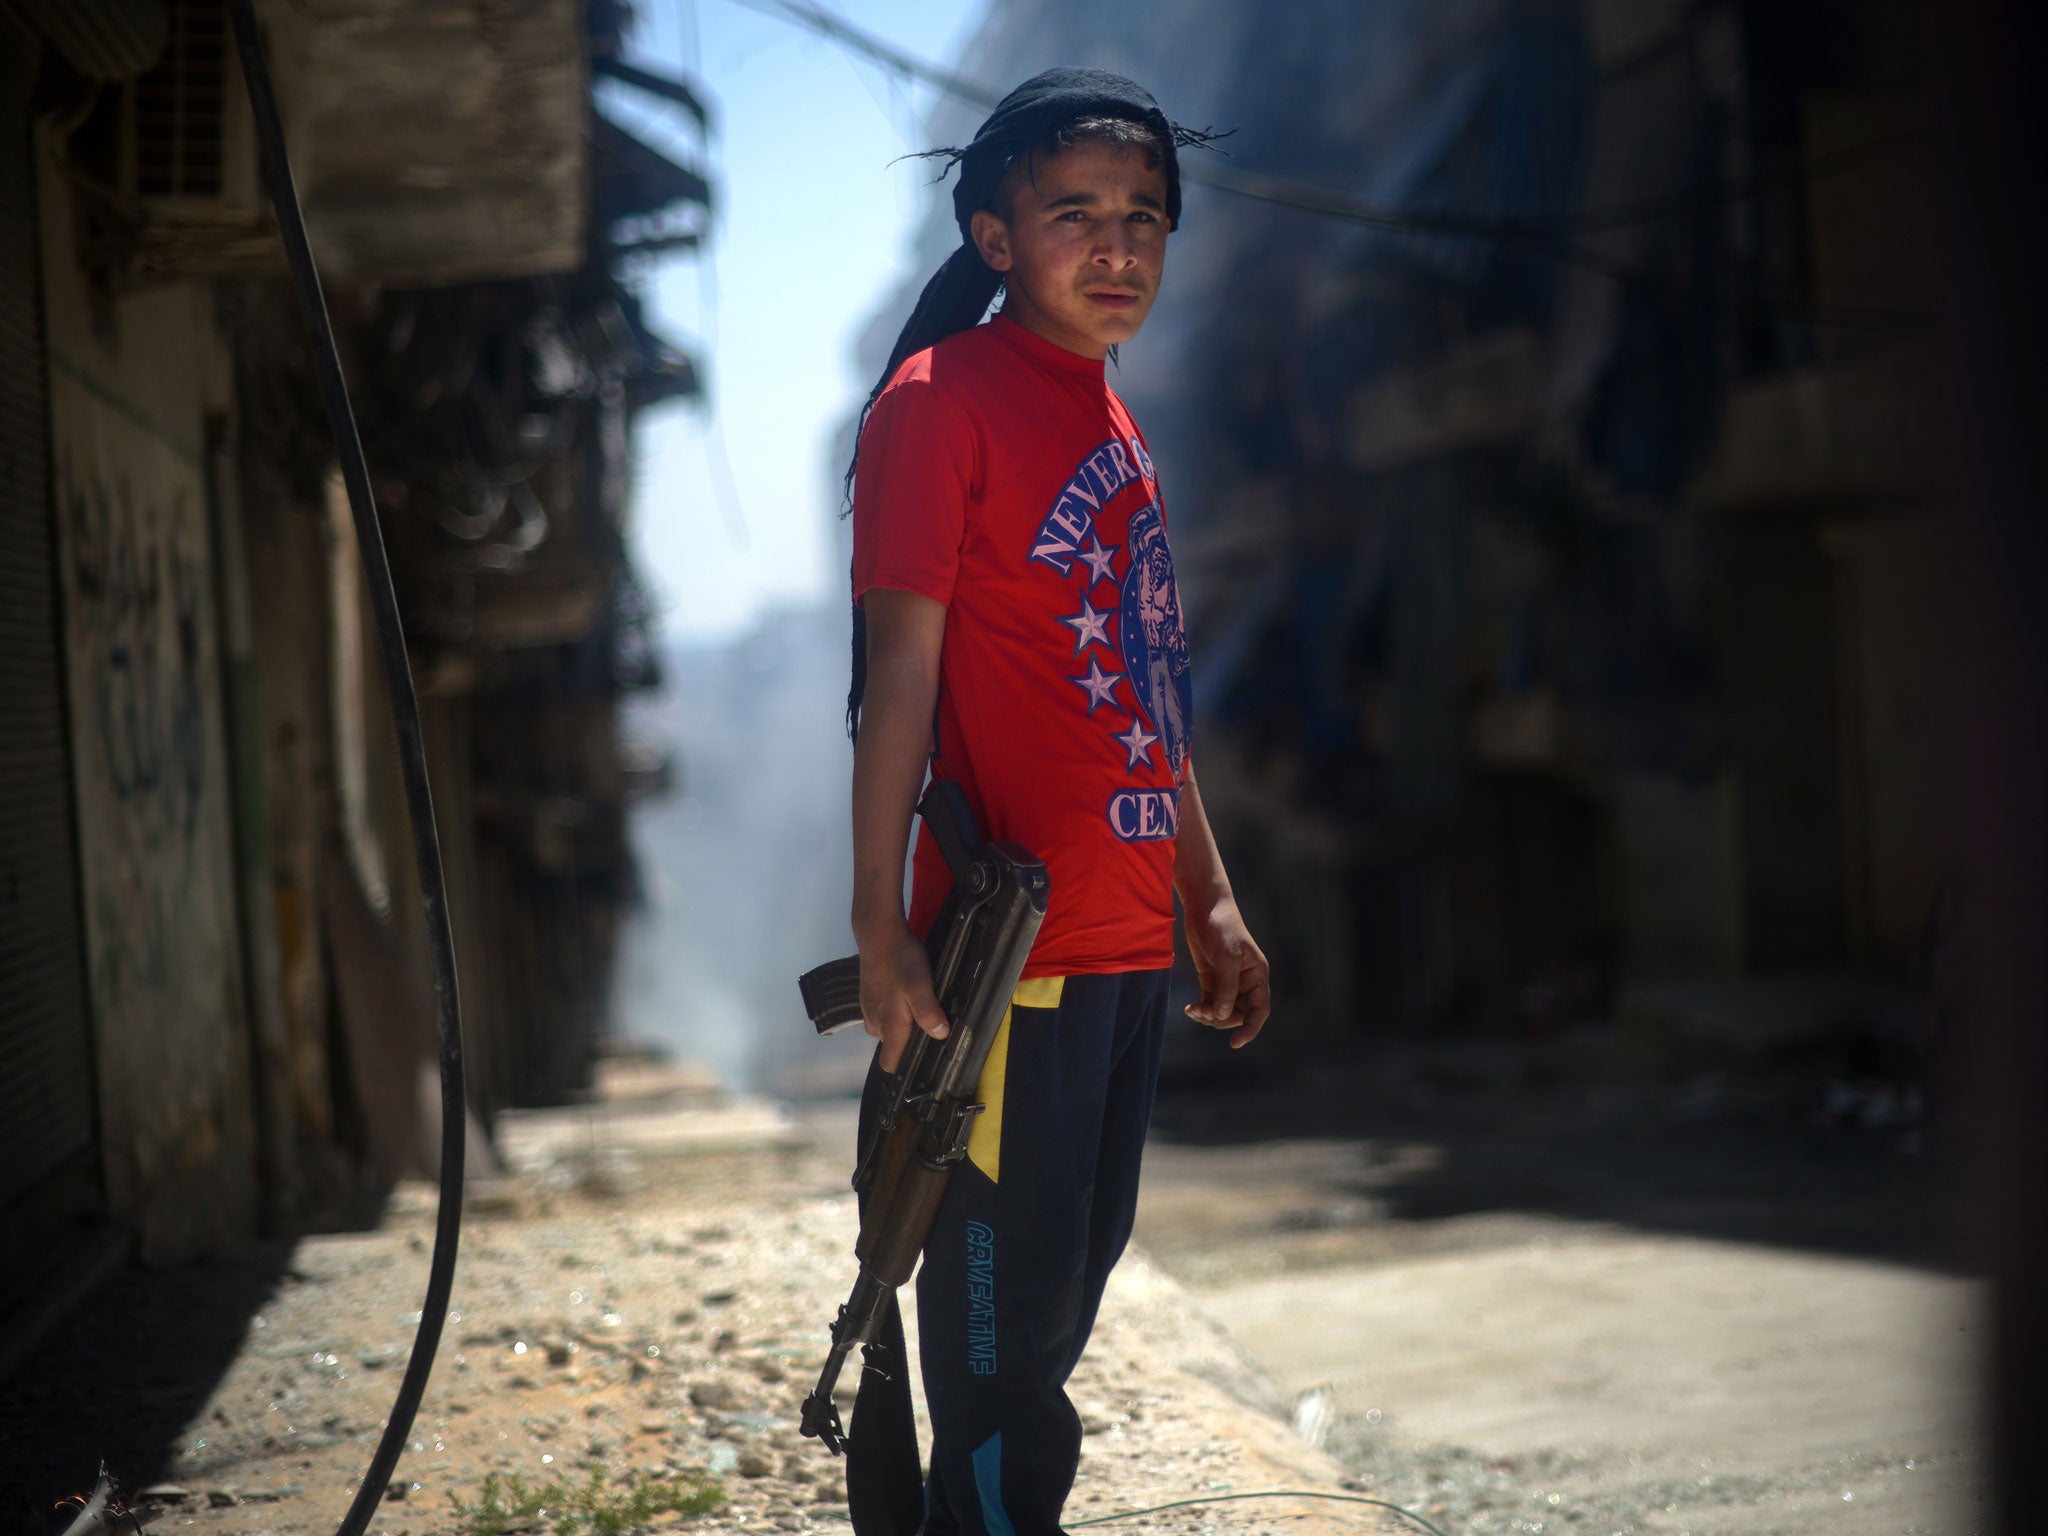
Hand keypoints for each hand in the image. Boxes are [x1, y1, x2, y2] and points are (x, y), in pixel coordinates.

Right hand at [856, 918, 949, 1072]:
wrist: (879, 934)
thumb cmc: (900, 960)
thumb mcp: (920, 984)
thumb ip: (928, 1012)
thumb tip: (940, 1035)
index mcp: (889, 1025)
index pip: (890, 1063)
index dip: (904, 1067)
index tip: (922, 1062)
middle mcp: (876, 1022)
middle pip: (892, 1046)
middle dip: (908, 1041)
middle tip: (930, 1025)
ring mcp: (869, 1009)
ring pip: (887, 1029)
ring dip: (902, 1024)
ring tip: (920, 1008)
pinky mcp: (869, 996)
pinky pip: (882, 1014)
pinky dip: (894, 1010)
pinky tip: (906, 995)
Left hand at [1182, 894, 1270, 1048]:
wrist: (1204, 906)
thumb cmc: (1221, 927)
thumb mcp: (1226, 957)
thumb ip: (1226, 987)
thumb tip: (1222, 1015)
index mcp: (1257, 975)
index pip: (1260, 1009)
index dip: (1251, 1028)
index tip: (1235, 1042)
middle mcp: (1245, 981)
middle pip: (1239, 1014)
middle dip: (1222, 1019)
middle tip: (1204, 1012)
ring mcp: (1228, 981)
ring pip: (1222, 1011)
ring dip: (1209, 1016)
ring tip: (1194, 1010)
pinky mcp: (1211, 978)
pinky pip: (1209, 1002)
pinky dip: (1201, 1009)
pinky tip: (1190, 1008)